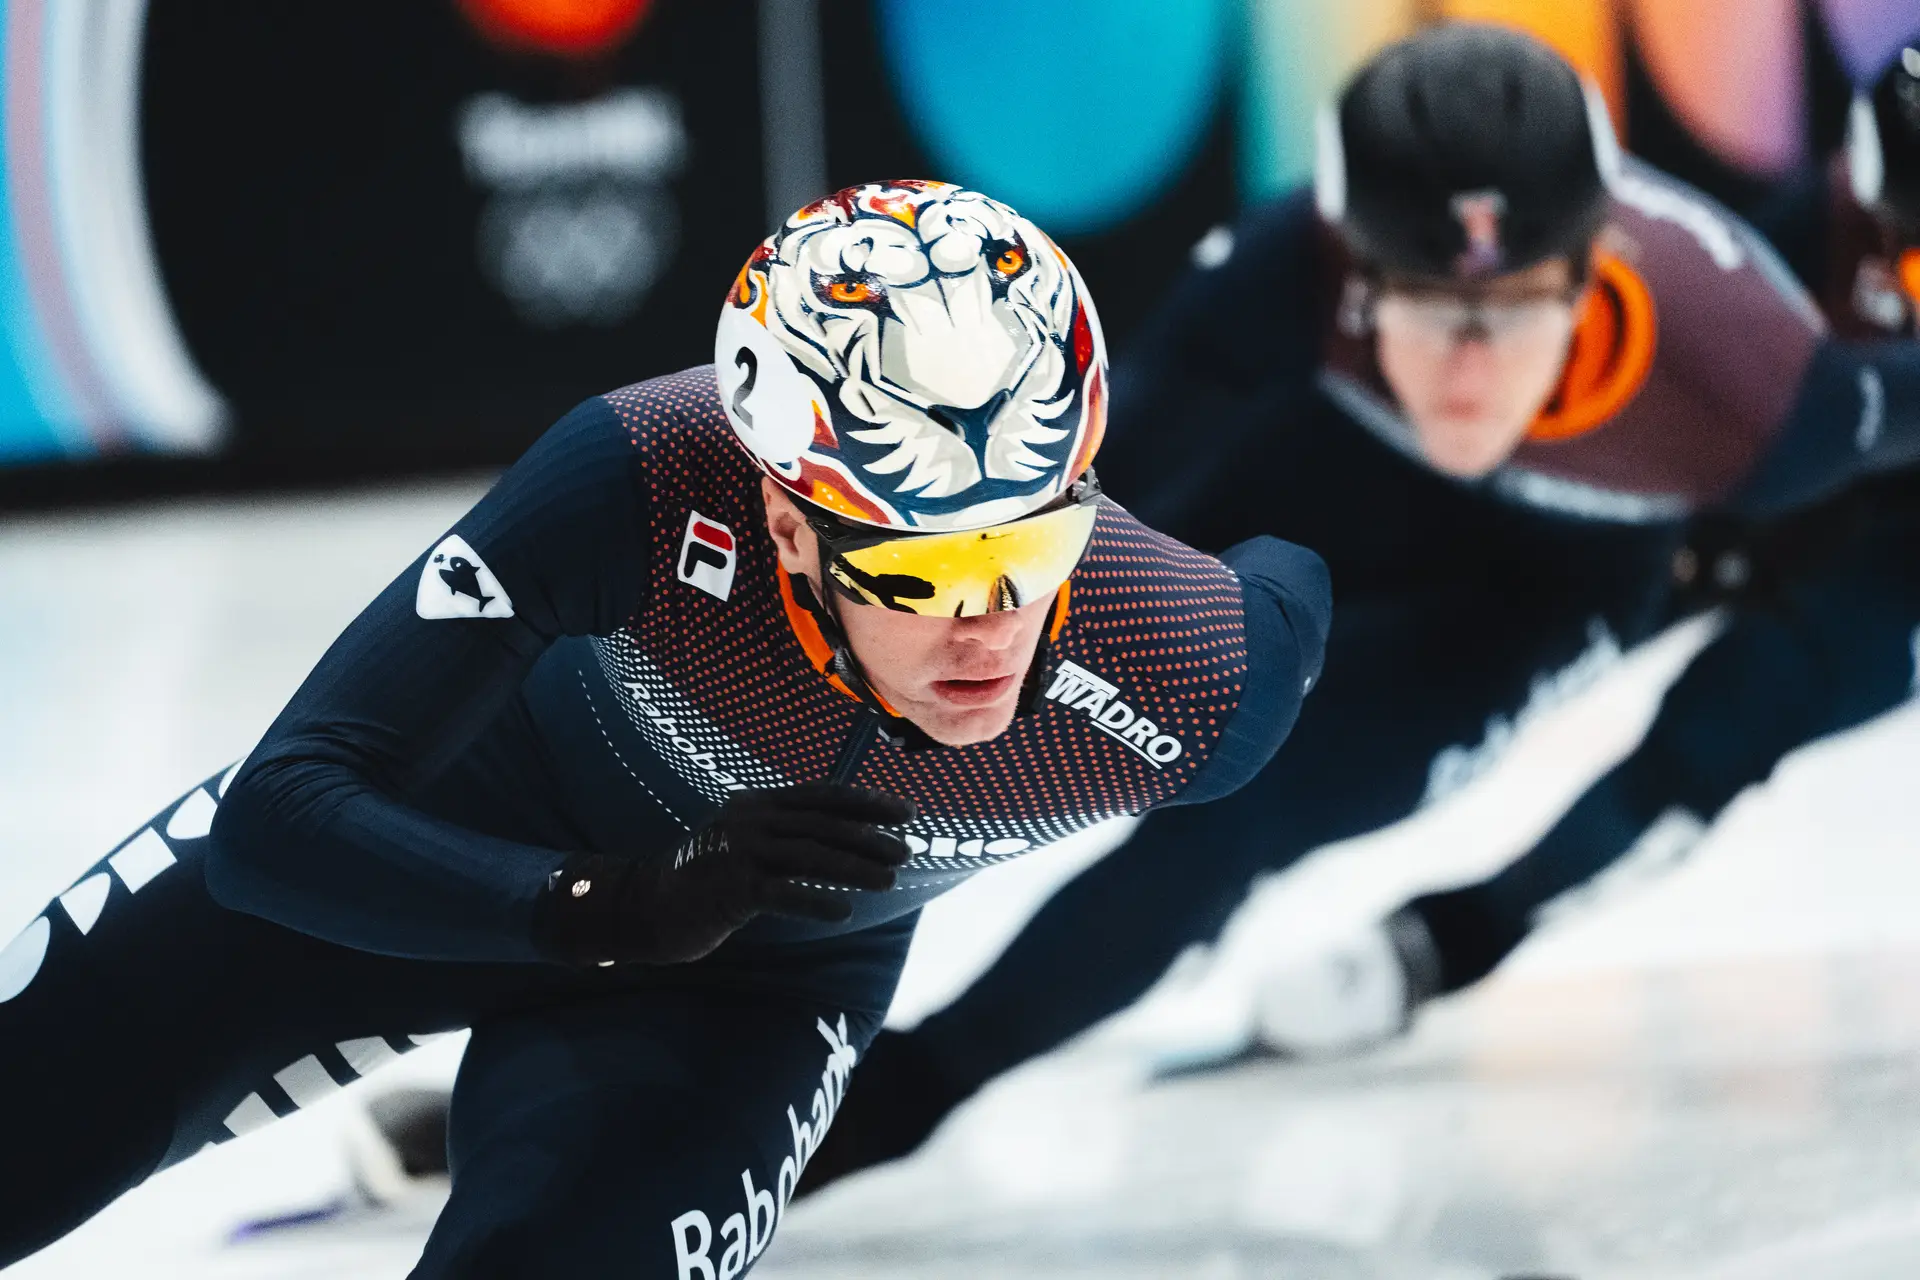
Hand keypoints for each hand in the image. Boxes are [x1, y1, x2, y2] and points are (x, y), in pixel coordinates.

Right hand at [533, 783, 914, 965]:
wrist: (646, 905)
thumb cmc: (707, 879)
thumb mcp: (747, 842)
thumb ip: (788, 833)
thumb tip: (849, 837)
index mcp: (758, 803)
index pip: (823, 795)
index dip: (867, 802)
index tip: (906, 812)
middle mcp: (749, 820)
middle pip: (822, 824)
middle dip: (869, 837)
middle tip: (906, 851)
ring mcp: (737, 853)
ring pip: (809, 856)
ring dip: (853, 868)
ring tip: (889, 879)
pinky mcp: (728, 890)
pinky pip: (781, 894)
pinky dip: (815, 901)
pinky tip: (843, 911)